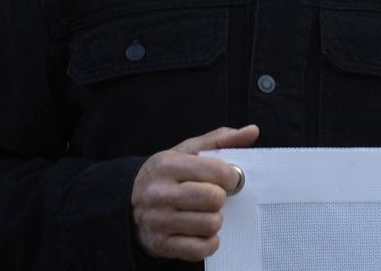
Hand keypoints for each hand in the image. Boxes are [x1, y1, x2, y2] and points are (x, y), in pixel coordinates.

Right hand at [130, 123, 259, 260]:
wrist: (127, 203)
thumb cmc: (168, 174)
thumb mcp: (188, 151)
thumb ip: (220, 140)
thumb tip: (252, 131)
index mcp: (167, 165)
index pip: (218, 171)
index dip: (231, 176)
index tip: (228, 179)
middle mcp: (159, 193)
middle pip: (214, 199)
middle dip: (221, 198)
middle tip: (214, 197)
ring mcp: (158, 221)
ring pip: (210, 224)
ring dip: (214, 220)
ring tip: (204, 213)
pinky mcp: (160, 245)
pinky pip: (200, 249)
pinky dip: (208, 243)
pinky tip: (202, 232)